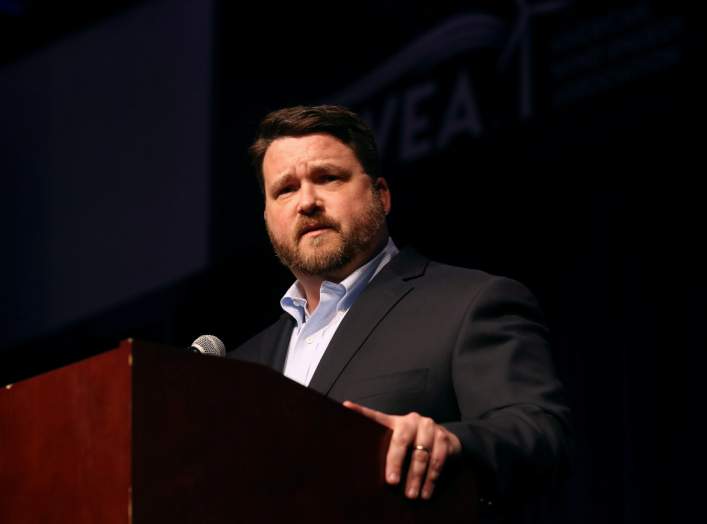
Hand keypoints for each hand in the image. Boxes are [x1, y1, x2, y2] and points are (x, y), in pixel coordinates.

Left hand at [343, 401, 461, 499]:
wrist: (446, 439)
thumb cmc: (414, 443)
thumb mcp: (398, 440)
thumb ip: (384, 445)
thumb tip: (362, 461)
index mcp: (396, 421)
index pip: (376, 416)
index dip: (362, 411)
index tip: (346, 407)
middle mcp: (412, 421)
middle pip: (400, 441)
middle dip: (396, 463)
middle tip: (391, 482)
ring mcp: (429, 428)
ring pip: (421, 454)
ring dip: (416, 477)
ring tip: (410, 494)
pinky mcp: (444, 438)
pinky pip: (437, 460)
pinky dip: (431, 479)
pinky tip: (426, 492)